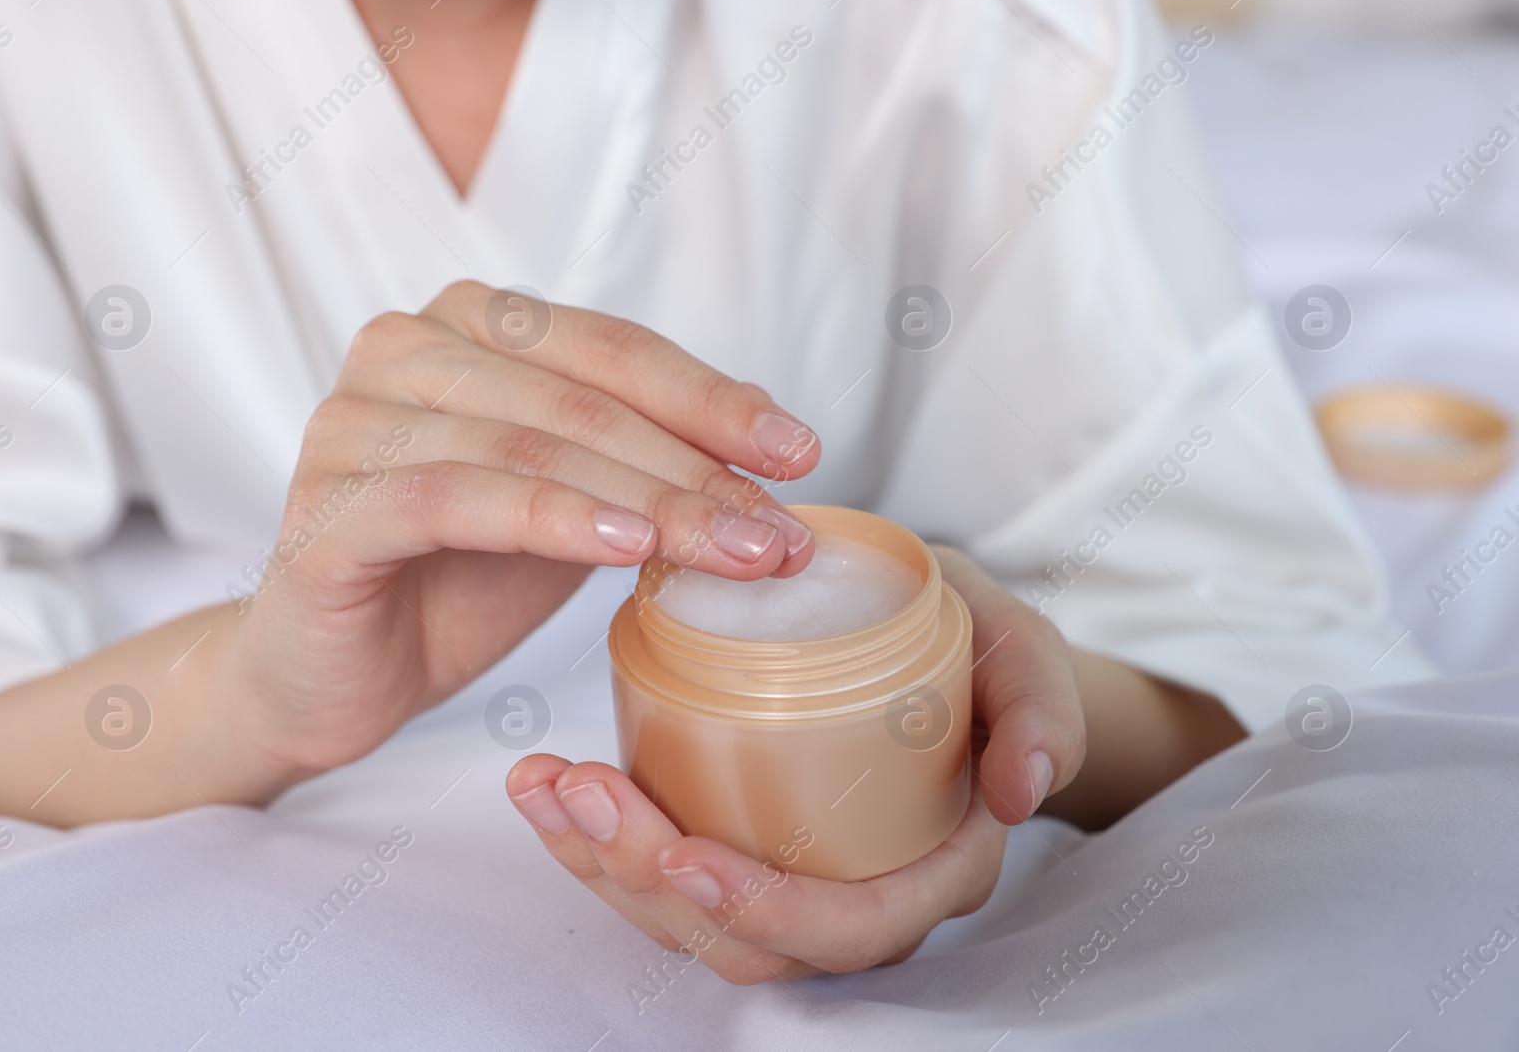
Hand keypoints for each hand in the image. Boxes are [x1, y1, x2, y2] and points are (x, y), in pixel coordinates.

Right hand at [228, 281, 820, 779]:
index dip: (713, 400)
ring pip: (530, 444)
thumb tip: (775, 443)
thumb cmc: (457, 581)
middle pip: (581, 398)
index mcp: (468, 326)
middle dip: (697, 468)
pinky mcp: (326, 505)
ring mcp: (352, 421)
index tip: (801, 453)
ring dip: (648, 500)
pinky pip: (455, 497)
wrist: (334, 676)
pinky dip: (552, 517)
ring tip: (734, 554)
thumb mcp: (577, 506)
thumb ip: (648, 460)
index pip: (613, 348)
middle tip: (781, 534)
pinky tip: (626, 547)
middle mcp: (403, 348)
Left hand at [505, 546, 1086, 979]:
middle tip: (577, 789)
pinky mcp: (735, 840)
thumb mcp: (1026, 656)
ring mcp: (788, 875)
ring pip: (685, 919)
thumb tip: (1020, 786)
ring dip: (598, 861)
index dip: (763, 910)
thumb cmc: (985, 655)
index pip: (850, 928)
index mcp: (929, 867)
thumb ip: (1039, 708)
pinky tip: (541, 781)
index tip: (681, 855)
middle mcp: (853, 892)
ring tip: (541, 783)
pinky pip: (659, 872)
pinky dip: (590, 837)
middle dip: (644, 881)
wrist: (945, 642)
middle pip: (743, 940)